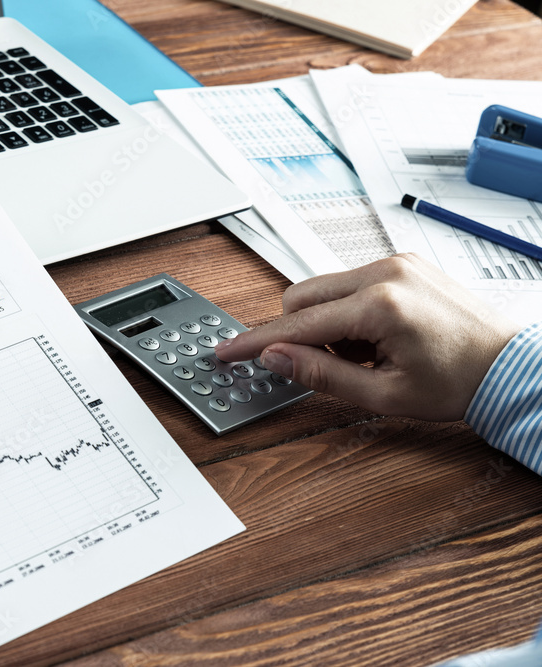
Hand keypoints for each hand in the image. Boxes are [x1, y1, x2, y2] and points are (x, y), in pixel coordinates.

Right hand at [215, 253, 520, 421]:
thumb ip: (320, 375)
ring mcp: (395, 262)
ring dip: (327, 323)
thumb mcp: (383, 394)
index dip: (256, 340)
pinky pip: (350, 282)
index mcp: (380, 305)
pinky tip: (376, 336)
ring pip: (324, 288)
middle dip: (300, 332)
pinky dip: (348, 311)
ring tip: (366, 352)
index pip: (297, 323)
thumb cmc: (459, 382)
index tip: (228, 349)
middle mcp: (385, 272)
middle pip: (302, 296)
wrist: (510, 365)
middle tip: (333, 363)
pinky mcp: (402, 262)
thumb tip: (275, 358)